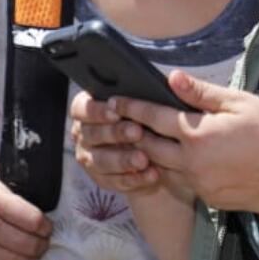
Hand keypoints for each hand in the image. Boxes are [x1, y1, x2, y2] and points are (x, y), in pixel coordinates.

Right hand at [70, 89, 194, 199]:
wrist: (162, 150)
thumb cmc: (156, 117)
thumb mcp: (157, 102)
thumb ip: (163, 91)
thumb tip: (177, 78)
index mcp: (88, 108)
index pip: (81, 108)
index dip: (96, 110)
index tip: (117, 111)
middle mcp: (84, 133)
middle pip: (91, 134)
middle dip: (115, 133)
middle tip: (137, 132)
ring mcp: (90, 157)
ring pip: (101, 161)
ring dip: (122, 159)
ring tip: (144, 159)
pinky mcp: (103, 178)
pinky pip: (114, 181)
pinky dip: (133, 179)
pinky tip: (151, 174)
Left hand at [111, 70, 258, 212]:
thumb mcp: (240, 103)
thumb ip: (202, 93)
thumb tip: (172, 78)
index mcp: (196, 134)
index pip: (153, 117)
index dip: (132, 107)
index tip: (115, 101)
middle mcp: (191, 162)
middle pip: (148, 147)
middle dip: (133, 134)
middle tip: (122, 122)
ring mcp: (198, 184)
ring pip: (162, 168)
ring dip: (151, 155)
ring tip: (145, 141)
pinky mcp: (208, 199)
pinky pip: (183, 183)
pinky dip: (176, 171)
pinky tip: (183, 161)